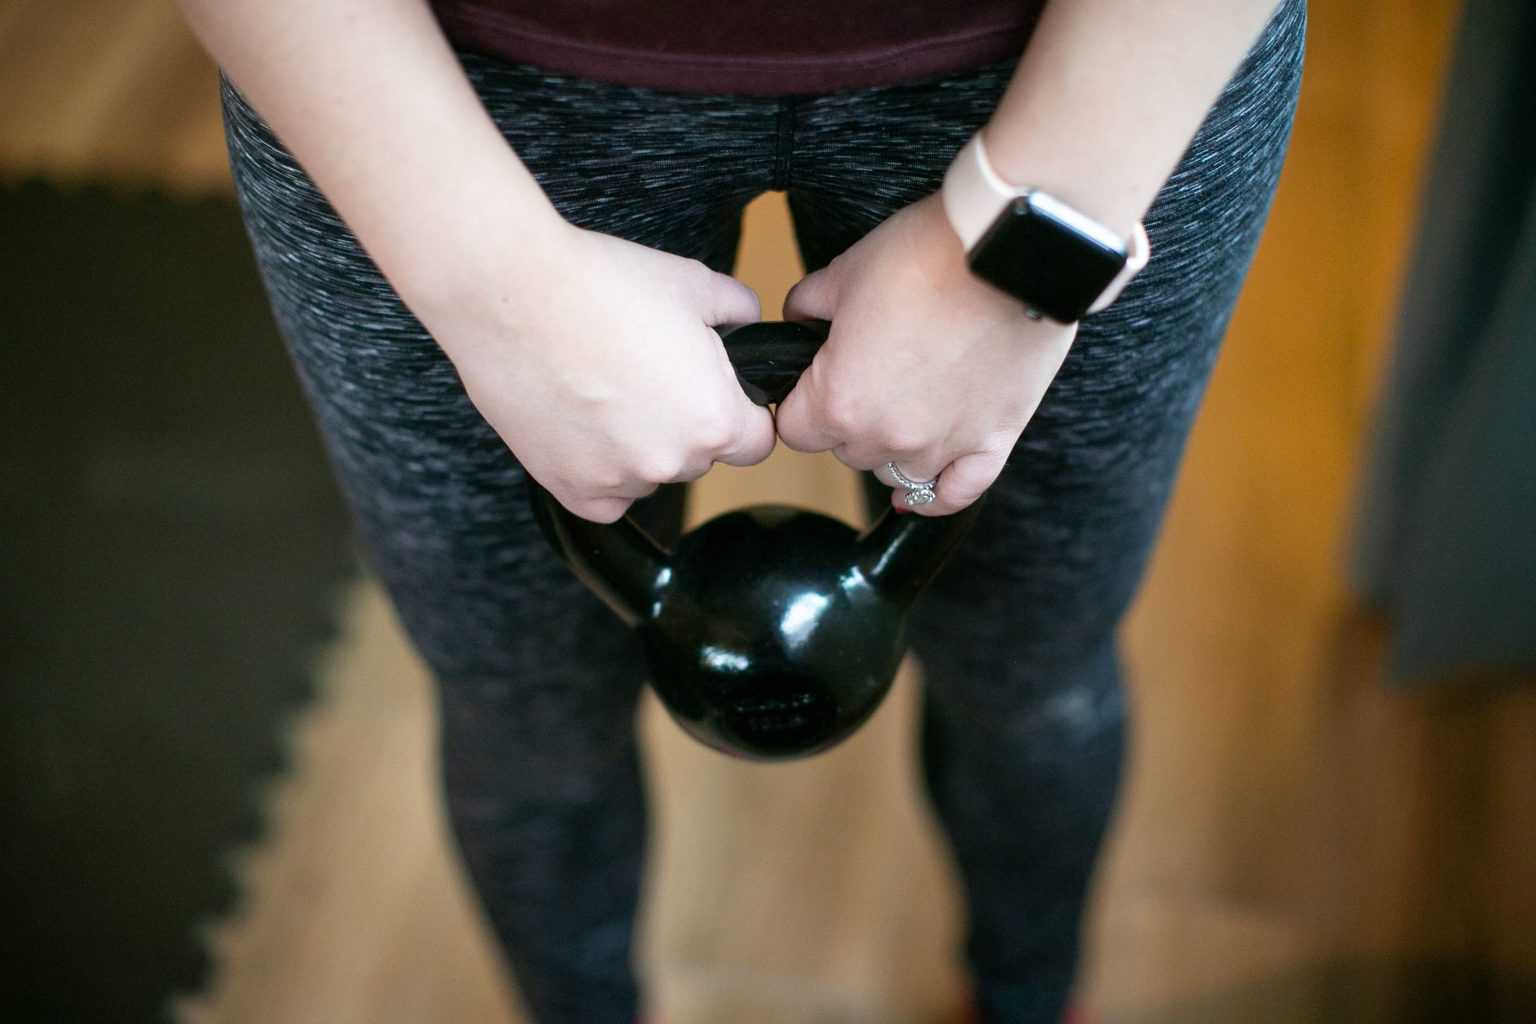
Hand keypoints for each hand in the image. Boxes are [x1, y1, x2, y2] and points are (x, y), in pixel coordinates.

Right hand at [419, 220, 776, 522]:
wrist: (509, 295)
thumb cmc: (600, 285)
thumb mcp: (693, 283)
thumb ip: (738, 311)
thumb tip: (748, 324)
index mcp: (715, 420)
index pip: (757, 440)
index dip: (741, 410)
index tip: (714, 389)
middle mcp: (672, 462)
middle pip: (700, 457)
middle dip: (684, 423)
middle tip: (645, 373)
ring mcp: (620, 481)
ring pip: (650, 474)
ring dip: (640, 446)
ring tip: (604, 388)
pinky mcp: (571, 490)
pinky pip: (607, 496)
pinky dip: (601, 469)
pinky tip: (585, 422)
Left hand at [776, 192, 1077, 515]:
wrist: (1009, 248)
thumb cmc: (928, 256)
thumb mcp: (845, 271)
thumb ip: (808, 306)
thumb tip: (798, 320)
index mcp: (839, 400)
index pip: (794, 431)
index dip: (802, 401)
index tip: (815, 380)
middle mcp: (887, 436)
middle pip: (847, 453)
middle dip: (850, 419)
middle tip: (871, 372)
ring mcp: (943, 444)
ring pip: (898, 472)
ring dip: (895, 446)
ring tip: (907, 403)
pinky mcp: (994, 440)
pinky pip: (959, 491)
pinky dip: (940, 495)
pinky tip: (927, 488)